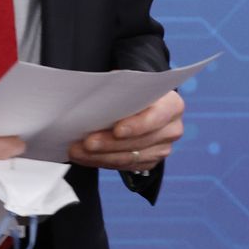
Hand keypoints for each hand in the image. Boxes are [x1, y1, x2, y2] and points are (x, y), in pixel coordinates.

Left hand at [67, 89, 185, 170]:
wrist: (139, 102)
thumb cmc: (131, 90)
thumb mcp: (126, 83)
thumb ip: (116, 90)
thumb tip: (93, 102)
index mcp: (172, 105)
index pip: (156, 117)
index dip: (136, 125)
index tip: (116, 130)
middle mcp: (171, 129)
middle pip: (139, 142)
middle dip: (110, 143)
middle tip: (86, 143)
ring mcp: (162, 148)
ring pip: (129, 158)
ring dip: (100, 156)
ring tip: (77, 151)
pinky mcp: (149, 162)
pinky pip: (123, 166)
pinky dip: (100, 161)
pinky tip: (83, 157)